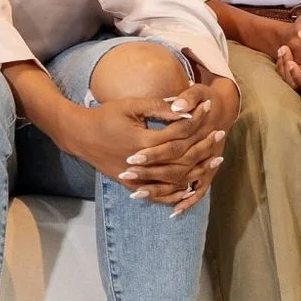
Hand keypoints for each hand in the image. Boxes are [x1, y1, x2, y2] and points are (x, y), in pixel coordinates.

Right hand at [46, 76, 230, 217]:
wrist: (80, 136)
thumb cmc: (105, 116)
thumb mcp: (130, 106)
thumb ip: (157, 107)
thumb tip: (184, 106)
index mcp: (143, 141)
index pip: (179, 132)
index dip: (196, 119)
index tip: (209, 107)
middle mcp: (143, 163)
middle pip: (182, 158)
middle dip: (204, 145)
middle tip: (221, 132)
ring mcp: (137, 177)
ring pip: (175, 179)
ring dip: (198, 170)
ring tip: (215, 159)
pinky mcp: (132, 185)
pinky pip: (159, 194)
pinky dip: (177, 193)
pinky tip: (192, 187)